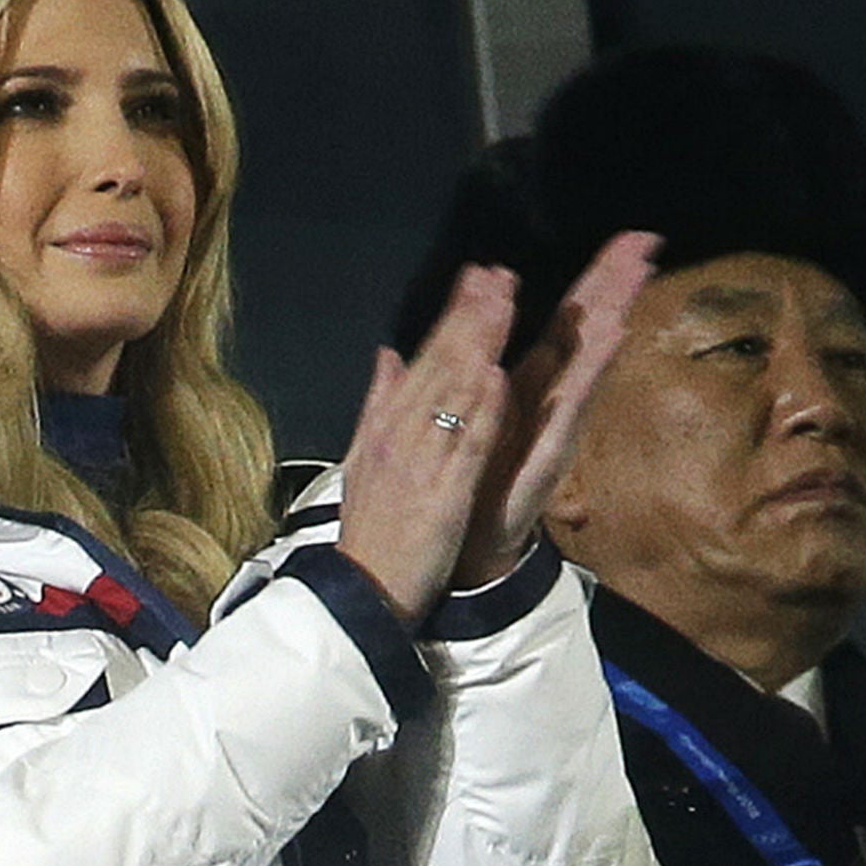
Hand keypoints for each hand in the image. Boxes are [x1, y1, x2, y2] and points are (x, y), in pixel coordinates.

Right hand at [337, 265, 513, 624]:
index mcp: (384, 427)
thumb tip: (386, 353)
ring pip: (452, 395)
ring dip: (479, 346)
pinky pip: (463, 448)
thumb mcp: (364, 458)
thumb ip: (377, 403)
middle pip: (438, 366)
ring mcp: (420, 464)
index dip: (452, 318)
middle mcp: (400, 437)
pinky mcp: (442, 497)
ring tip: (505, 304)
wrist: (360, 590)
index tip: (477, 279)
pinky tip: (497, 378)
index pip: (422, 361)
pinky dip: (479, 412)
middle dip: (471, 318)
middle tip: (500, 275)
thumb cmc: (371, 530)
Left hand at [451, 231, 657, 587]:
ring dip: (611, 321)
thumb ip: (482, 359)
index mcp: (532, 383)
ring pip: (588, 364)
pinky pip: (571, 410)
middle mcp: (552, 399)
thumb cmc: (477, 480)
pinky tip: (611, 342)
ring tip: (635, 280)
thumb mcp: (480, 410)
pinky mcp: (549, 457)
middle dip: (616, 285)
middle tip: (648, 241)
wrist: (471, 548)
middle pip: (587, 331)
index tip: (629, 238)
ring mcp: (556, 428)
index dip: (597, 278)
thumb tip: (486, 310)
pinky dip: (590, 375)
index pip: (569, 319)